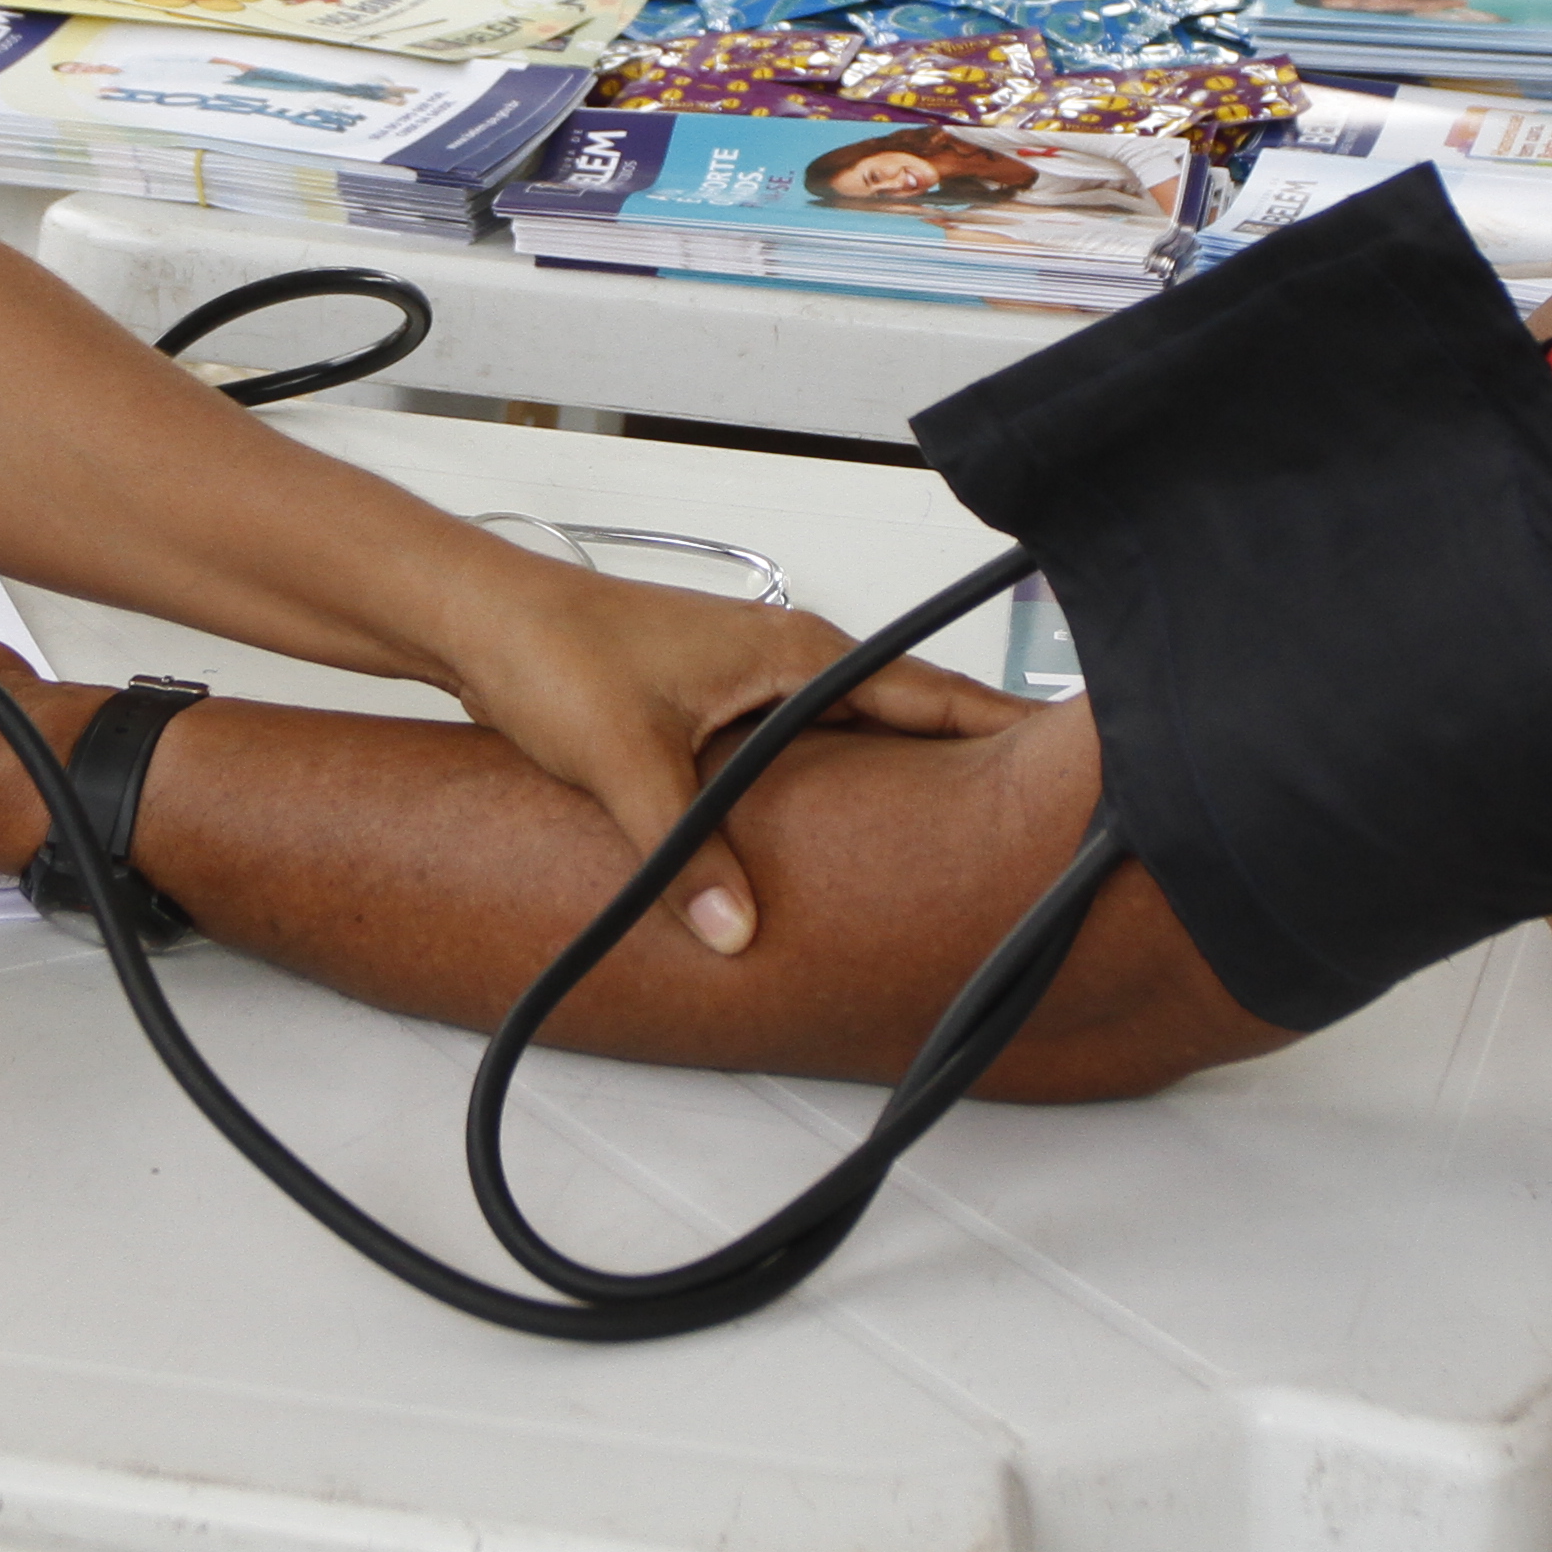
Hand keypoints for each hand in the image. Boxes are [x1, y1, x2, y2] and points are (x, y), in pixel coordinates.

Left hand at [408, 555, 1024, 951]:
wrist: (482, 620)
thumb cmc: (554, 652)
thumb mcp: (629, 764)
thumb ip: (685, 854)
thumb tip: (737, 930)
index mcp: (797, 652)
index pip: (932, 693)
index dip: (1003, 733)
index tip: (1070, 770)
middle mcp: (792, 657)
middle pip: (911, 716)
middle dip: (973, 766)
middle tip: (1037, 827)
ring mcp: (760, 679)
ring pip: (863, 734)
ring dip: (909, 775)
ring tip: (967, 839)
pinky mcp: (724, 704)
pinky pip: (814, 745)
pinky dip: (847, 780)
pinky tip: (855, 829)